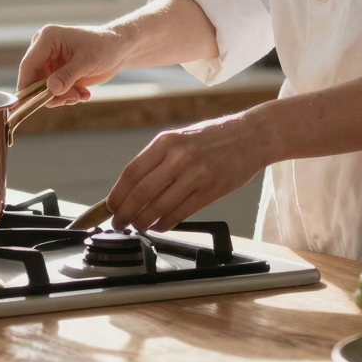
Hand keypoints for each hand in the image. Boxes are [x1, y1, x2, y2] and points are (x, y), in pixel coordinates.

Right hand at [18, 24, 132, 105]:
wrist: (118, 49)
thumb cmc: (104, 47)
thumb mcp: (86, 62)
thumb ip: (67, 76)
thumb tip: (50, 90)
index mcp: (47, 38)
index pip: (28, 65)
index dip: (26, 86)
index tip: (29, 104)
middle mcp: (44, 48)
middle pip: (34, 79)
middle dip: (51, 93)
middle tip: (71, 99)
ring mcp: (50, 61)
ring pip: (44, 88)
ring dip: (62, 96)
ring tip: (80, 95)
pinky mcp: (57, 71)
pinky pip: (54, 90)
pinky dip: (67, 95)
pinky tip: (83, 93)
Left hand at [101, 112, 271, 233]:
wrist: (252, 135)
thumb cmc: (215, 138)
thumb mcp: (181, 139)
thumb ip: (158, 160)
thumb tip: (132, 188)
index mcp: (166, 142)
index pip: (132, 173)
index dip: (118, 194)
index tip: (110, 207)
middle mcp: (179, 157)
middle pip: (142, 192)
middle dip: (125, 213)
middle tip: (118, 223)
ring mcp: (196, 174)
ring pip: (160, 206)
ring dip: (144, 221)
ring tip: (137, 226)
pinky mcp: (211, 190)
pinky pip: (181, 212)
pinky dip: (166, 223)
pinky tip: (159, 226)